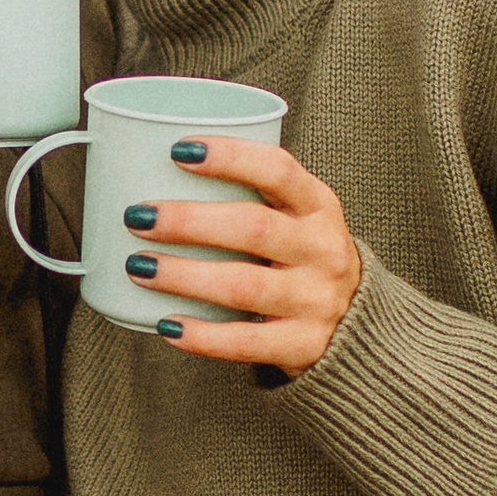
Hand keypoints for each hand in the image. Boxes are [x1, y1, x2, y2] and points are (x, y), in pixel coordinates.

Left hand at [120, 138, 361, 373]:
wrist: (357, 326)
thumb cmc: (303, 259)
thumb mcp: (297, 219)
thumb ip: (251, 197)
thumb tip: (155, 173)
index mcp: (319, 207)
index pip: (279, 170)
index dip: (230, 157)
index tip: (179, 151)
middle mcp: (323, 250)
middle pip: (253, 228)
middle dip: (189, 221)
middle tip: (138, 217)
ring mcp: (317, 300)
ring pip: (243, 287)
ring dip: (184, 276)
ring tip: (139, 267)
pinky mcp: (304, 344)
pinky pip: (246, 341)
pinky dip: (202, 335)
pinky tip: (166, 326)